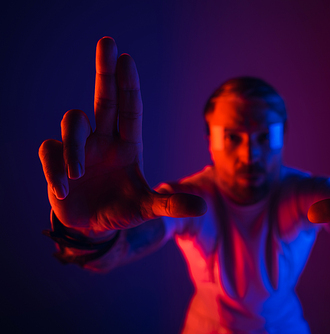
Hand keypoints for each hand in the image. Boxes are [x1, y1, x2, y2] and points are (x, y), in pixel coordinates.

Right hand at [39, 37, 205, 236]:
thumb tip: (202, 208)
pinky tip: (63, 189)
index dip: (128, 86)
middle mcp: (103, 139)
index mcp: (127, 145)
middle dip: (105, 71)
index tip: (127, 58)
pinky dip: (55, 168)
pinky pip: (50, 151)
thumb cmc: (122, 209)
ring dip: (74, 146)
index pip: (129, 109)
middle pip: (104, 98)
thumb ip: (170, 206)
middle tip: (108, 42)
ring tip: (78, 175)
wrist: (92, 227)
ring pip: (72, 122)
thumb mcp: (146, 209)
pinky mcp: (56, 161)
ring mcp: (79, 148)